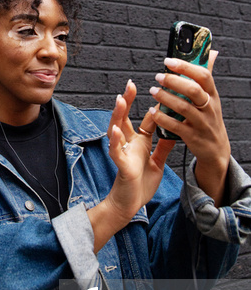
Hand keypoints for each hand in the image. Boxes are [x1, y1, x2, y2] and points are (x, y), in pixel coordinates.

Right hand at [105, 80, 174, 227]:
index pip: (146, 120)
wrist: (131, 204)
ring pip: (117, 129)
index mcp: (140, 142)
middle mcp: (129, 144)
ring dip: (118, 114)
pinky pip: (116, 151)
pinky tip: (115, 130)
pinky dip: (115, 140)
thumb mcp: (157, 163)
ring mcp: (123, 152)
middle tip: (130, 84)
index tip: (159, 91)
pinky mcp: (120, 164)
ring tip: (120, 99)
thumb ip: (163, 147)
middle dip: (127, 101)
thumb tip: (174, 132)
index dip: (152, 106)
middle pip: (126, 118)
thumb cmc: (140, 184)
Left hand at [148, 50, 230, 204]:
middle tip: (158, 77)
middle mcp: (209, 108)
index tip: (168, 60)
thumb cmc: (209, 118)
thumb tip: (212, 52)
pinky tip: (153, 112)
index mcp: (212, 95)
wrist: (216, 149)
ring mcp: (202, 123)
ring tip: (153, 91)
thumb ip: (206, 75)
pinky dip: (163, 118)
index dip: (185, 67)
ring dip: (166, 98)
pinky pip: (177, 126)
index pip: (203, 75)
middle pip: (193, 91)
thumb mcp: (211, 97)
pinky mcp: (193, 137)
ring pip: (184, 108)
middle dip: (174, 82)